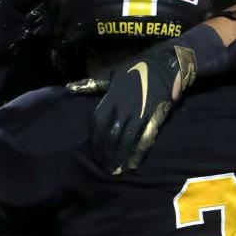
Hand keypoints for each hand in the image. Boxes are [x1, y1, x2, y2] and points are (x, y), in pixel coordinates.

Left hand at [67, 43, 196, 173]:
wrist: (166, 65)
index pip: (98, 122)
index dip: (95, 139)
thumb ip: (93, 85)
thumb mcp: (113, 75)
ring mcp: (140, 113)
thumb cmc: (137, 70)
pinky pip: (145, 139)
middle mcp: (124, 107)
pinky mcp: (155, 118)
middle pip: (111, 134)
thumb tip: (69, 88)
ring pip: (126, 139)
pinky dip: (138, 153)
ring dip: (119, 156)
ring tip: (114, 170)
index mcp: (112, 97)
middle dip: (106, 152)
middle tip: (102, 167)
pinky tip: (132, 164)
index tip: (93, 152)